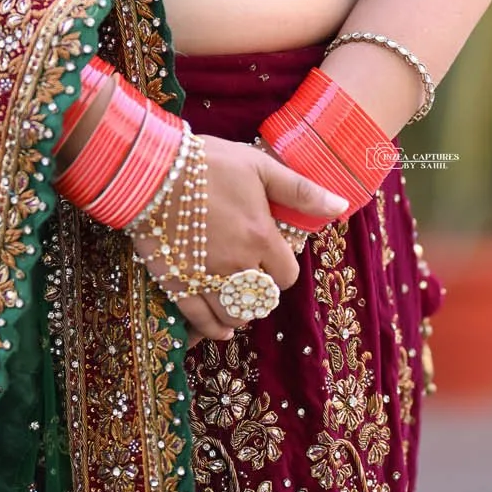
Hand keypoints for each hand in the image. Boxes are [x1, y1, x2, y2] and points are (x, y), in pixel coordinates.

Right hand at [128, 132, 348, 344]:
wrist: (152, 168)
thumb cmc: (208, 163)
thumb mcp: (259, 167)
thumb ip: (300, 191)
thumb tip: (340, 206)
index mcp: (260, 238)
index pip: (286, 276)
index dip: (281, 269)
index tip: (271, 257)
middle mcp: (237, 265)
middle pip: (261, 299)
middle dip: (261, 291)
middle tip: (252, 275)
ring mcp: (206, 278)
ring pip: (235, 314)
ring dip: (241, 311)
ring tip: (237, 299)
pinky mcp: (178, 284)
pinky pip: (202, 321)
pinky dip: (214, 329)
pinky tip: (221, 327)